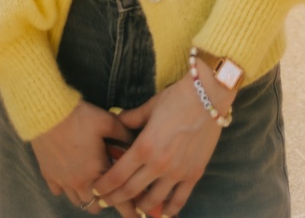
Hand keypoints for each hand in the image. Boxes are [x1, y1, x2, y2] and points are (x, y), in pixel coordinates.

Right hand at [31, 100, 134, 213]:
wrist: (47, 113)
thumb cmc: (80, 116)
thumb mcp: (108, 121)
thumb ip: (124, 134)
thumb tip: (135, 142)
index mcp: (98, 171)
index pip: (118, 197)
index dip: (129, 209)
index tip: (138, 216)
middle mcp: (80, 182)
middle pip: (95, 205)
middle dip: (105, 201)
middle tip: (111, 190)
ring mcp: (62, 181)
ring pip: (77, 200)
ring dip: (86, 195)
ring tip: (92, 184)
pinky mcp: (48, 175)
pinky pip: (58, 191)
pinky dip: (65, 188)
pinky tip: (70, 176)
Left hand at [92, 69, 237, 216]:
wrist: (208, 97)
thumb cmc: (176, 98)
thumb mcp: (149, 107)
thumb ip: (131, 119)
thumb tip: (117, 121)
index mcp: (143, 147)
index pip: (117, 174)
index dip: (104, 186)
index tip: (96, 191)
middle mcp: (158, 165)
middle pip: (130, 190)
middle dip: (115, 199)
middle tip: (106, 203)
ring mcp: (177, 172)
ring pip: (153, 200)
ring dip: (140, 207)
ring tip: (134, 209)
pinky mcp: (194, 174)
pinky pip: (179, 200)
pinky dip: (169, 210)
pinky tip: (162, 214)